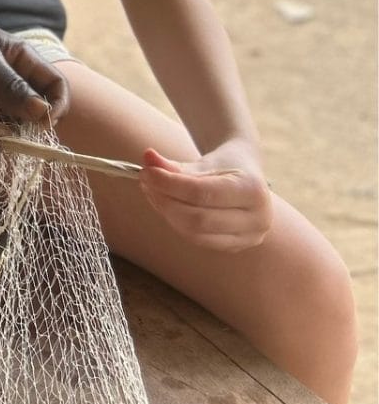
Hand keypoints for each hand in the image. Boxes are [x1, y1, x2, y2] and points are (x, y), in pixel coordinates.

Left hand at [0, 12, 65, 129]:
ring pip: (18, 122)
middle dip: (35, 124)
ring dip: (14, 134)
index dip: (58, 103)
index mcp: (23, 60)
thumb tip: (42, 111)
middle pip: (39, 108)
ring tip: (0, 138)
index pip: (56, 84)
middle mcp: (15, 80)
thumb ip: (8, 85)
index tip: (45, 119)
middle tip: (21, 136)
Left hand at [138, 142, 272, 250]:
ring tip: (153, 191)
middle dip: (164, 201)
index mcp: (253, 191)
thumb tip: (147, 157)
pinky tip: (166, 205)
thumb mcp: (201, 161)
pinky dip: (176, 222)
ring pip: (193, 233)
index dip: (169, 184)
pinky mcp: (235, 246)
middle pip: (197, 219)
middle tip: (145, 181)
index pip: (201, 193)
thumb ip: (173, 164)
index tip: (146, 172)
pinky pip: (196, 239)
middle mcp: (258, 218)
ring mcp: (249, 237)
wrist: (246, 177)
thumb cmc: (224, 166)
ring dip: (166, 212)